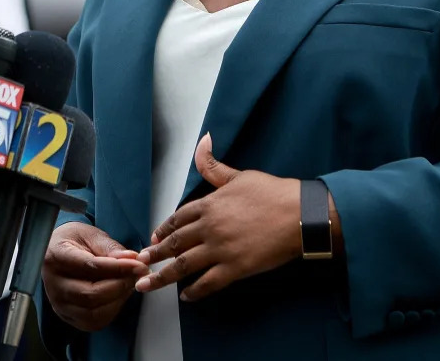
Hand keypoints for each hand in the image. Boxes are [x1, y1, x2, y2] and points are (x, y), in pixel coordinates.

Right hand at [42, 222, 147, 331]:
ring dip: (117, 300)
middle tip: (137, 274)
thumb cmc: (74, 241)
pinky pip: (92, 322)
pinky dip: (111, 311)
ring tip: (129, 283)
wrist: (55, 253)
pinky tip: (118, 295)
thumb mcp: (90, 235)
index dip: (118, 267)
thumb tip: (132, 258)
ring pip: (92, 313)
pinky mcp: (66, 316)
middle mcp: (53, 284)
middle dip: (120, 286)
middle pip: (90, 295)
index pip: (89, 266)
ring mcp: (58, 303)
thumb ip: (110, 247)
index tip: (138, 264)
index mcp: (56, 257)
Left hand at [135, 133, 300, 300]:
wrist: (299, 214)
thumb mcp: (240, 176)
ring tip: (147, 284)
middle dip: (155, 255)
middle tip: (140, 263)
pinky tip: (186, 296)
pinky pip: (208, 283)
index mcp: (209, 205)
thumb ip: (215, 167)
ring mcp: (220, 249)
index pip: (177, 219)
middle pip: (174, 243)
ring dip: (163, 277)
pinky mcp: (235, 268)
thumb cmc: (272, 193)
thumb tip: (202, 142)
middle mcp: (209, 227)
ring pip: (184, 266)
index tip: (153, 239)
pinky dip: (195, 291)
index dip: (163, 230)